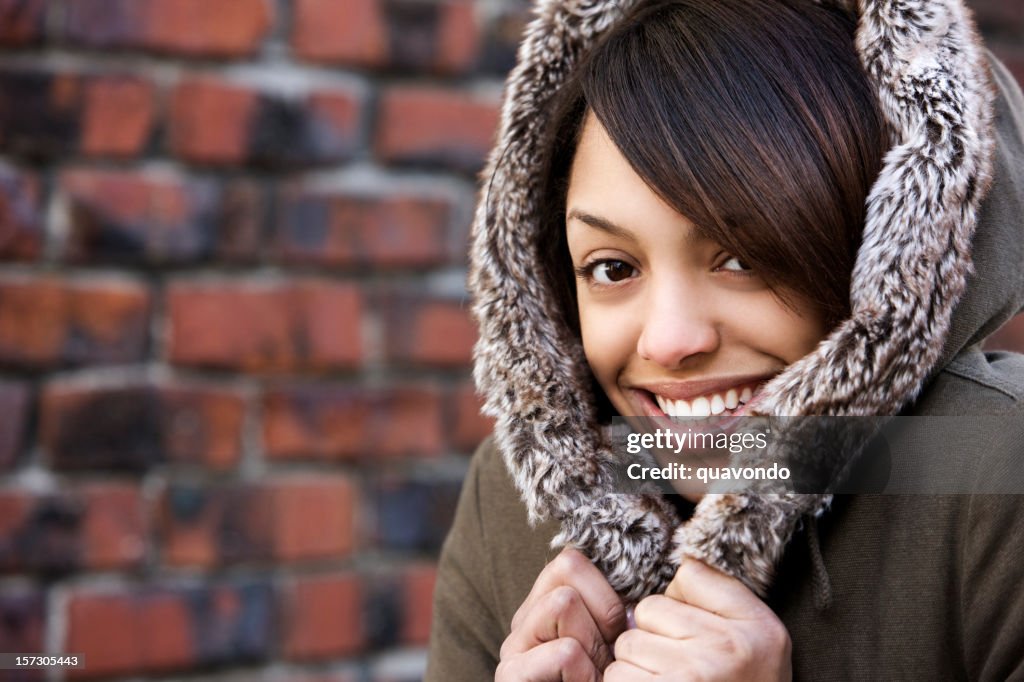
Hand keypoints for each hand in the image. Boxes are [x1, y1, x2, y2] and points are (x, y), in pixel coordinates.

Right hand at [497, 547, 626, 680]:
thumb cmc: (605, 678)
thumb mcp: (617, 638)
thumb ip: (619, 609)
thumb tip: (634, 578)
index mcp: (547, 603)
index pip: (573, 557)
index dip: (609, 587)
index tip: (620, 629)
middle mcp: (524, 618)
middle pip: (567, 565)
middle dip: (604, 607)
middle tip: (610, 651)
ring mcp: (513, 646)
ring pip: (563, 601)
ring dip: (595, 644)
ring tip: (597, 673)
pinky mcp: (510, 676)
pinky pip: (566, 652)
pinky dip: (587, 673)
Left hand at [606, 558, 791, 680]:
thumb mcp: (756, 637)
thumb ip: (719, 593)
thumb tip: (677, 560)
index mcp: (756, 627)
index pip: (686, 578)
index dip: (679, 608)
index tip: (695, 638)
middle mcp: (726, 650)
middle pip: (647, 612)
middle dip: (652, 638)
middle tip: (679, 671)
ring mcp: (690, 677)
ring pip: (626, 646)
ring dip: (635, 668)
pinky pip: (616, 678)